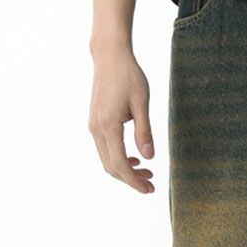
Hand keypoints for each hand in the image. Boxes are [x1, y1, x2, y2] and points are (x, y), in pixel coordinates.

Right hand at [88, 44, 154, 193]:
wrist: (109, 57)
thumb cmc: (129, 76)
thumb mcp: (142, 103)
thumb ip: (144, 131)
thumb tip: (149, 157)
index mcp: (108, 126)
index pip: (120, 164)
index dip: (134, 181)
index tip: (149, 189)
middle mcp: (97, 129)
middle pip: (111, 167)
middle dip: (131, 179)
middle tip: (152, 184)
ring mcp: (93, 127)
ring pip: (107, 160)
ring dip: (125, 170)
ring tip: (147, 172)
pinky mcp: (95, 123)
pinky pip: (105, 149)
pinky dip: (119, 159)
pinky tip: (134, 158)